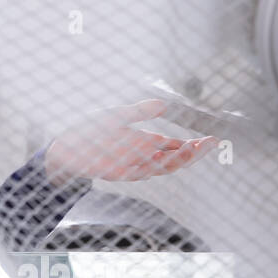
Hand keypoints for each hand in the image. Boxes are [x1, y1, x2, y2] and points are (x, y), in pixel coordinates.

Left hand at [44, 99, 214, 185]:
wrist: (63, 144)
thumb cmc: (91, 130)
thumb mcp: (117, 116)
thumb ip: (140, 111)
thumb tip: (163, 104)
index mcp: (145, 143)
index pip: (176, 146)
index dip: (195, 146)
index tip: (213, 140)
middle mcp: (141, 156)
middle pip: (173, 160)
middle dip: (192, 154)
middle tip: (207, 145)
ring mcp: (130, 166)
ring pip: (158, 168)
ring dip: (174, 161)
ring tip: (189, 151)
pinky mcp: (115, 173)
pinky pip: (135, 173)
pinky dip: (148, 167)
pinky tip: (160, 159)